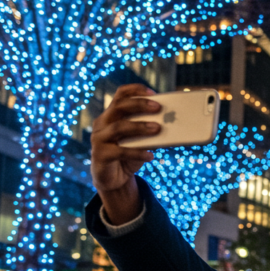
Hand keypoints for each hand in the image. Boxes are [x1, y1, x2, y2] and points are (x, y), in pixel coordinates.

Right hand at [90, 84, 160, 222]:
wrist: (114, 180)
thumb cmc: (129, 155)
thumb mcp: (140, 141)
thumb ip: (149, 131)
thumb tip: (170, 123)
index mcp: (111, 115)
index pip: (120, 95)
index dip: (135, 90)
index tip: (153, 92)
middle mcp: (102, 123)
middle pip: (119, 107)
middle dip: (139, 104)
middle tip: (158, 108)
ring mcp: (99, 139)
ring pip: (118, 127)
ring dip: (139, 127)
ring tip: (157, 129)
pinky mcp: (100, 155)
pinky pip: (119, 151)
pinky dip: (137, 152)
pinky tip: (150, 155)